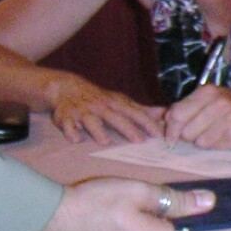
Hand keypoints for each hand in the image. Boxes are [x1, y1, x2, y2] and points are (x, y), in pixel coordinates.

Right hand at [47, 75, 162, 143]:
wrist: (67, 87)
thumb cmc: (100, 99)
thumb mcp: (121, 101)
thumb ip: (142, 110)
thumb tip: (164, 114)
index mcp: (116, 104)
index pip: (135, 113)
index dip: (147, 123)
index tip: (159, 134)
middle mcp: (101, 107)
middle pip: (116, 118)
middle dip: (128, 129)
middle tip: (139, 141)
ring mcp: (83, 111)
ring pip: (91, 121)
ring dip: (98, 130)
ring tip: (105, 142)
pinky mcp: (65, 116)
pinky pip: (67, 124)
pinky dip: (70, 131)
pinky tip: (75, 139)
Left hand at [164, 85, 230, 148]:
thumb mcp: (210, 100)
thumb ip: (187, 108)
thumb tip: (164, 120)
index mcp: (207, 92)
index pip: (176, 114)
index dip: (171, 129)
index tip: (172, 137)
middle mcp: (218, 101)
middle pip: (185, 130)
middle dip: (189, 136)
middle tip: (202, 132)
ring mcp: (228, 116)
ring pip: (198, 141)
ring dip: (204, 141)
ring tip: (217, 133)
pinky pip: (213, 146)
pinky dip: (217, 145)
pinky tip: (227, 137)